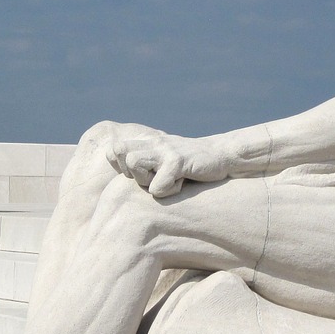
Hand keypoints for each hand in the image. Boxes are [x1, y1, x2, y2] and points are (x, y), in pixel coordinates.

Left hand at [105, 132, 231, 197]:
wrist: (221, 156)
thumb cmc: (188, 166)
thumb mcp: (162, 162)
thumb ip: (141, 165)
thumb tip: (119, 177)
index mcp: (146, 142)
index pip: (113, 152)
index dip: (122, 168)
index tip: (143, 176)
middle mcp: (152, 142)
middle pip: (119, 156)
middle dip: (133, 175)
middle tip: (155, 179)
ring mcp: (164, 149)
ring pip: (133, 164)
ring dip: (147, 181)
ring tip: (168, 181)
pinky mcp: (178, 161)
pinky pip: (158, 186)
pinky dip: (169, 191)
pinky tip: (183, 183)